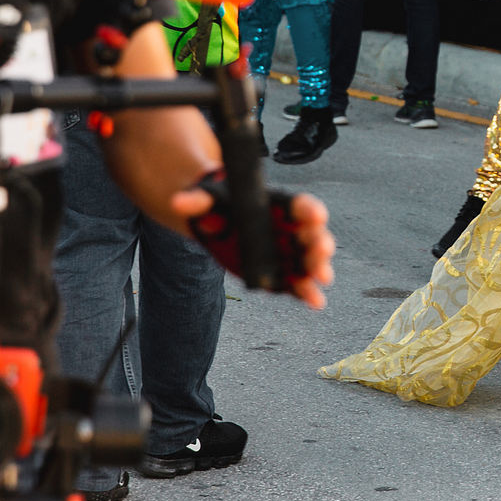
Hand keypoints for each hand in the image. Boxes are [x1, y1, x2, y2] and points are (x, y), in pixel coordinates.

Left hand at [176, 178, 335, 308]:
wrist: (214, 222)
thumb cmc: (218, 205)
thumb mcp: (207, 199)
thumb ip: (197, 200)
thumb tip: (178, 203)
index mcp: (278, 205)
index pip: (298, 205)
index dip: (309, 210)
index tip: (317, 216)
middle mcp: (289, 229)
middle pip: (310, 235)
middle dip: (318, 242)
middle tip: (322, 249)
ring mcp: (286, 252)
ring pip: (307, 261)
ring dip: (317, 268)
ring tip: (322, 277)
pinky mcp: (279, 273)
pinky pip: (297, 284)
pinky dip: (307, 293)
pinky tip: (316, 302)